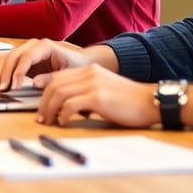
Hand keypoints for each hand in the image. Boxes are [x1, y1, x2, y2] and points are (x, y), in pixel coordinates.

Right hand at [0, 37, 92, 90]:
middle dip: (6, 73)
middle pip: (13, 56)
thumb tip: (35, 83)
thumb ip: (51, 78)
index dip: (18, 72)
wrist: (78, 62)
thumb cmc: (75, 66)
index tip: (14, 86)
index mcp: (45, 46)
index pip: (26, 57)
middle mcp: (33, 46)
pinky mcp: (21, 60)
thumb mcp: (67, 74)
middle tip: (3, 89)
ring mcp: (26, 51)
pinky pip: (6, 63)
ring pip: (6, 58)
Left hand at [33, 65, 158, 127]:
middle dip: (43, 102)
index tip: (41, 106)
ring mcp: (93, 83)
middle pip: (54, 84)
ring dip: (49, 109)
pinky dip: (62, 114)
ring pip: (58, 93)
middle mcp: (89, 73)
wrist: (151, 101)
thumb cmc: (130, 102)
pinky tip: (63, 122)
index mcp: (89, 70)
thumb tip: (68, 106)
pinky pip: (70, 104)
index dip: (45, 91)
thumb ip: (87, 92)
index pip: (58, 77)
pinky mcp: (98, 97)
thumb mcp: (105, 90)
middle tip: (41, 117)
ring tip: (48, 122)